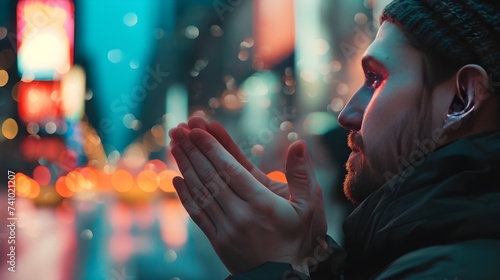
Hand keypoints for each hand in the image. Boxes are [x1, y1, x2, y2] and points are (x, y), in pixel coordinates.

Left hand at [169, 124, 326, 274]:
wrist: (281, 278)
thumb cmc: (296, 238)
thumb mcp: (308, 207)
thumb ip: (301, 175)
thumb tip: (300, 143)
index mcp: (262, 203)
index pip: (230, 170)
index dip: (212, 148)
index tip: (197, 130)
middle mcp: (240, 215)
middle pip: (211, 177)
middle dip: (193, 151)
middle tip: (179, 131)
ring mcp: (226, 229)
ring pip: (201, 193)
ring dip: (185, 167)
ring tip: (174, 146)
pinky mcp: (217, 241)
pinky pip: (197, 215)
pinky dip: (185, 196)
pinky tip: (176, 179)